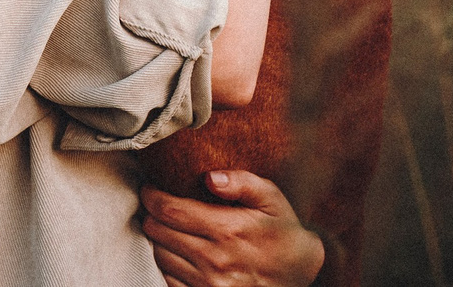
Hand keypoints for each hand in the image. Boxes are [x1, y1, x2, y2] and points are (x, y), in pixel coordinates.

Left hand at [142, 170, 326, 285]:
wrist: (301, 274)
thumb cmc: (282, 231)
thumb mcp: (271, 198)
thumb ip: (241, 182)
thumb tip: (209, 177)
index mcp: (228, 230)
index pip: (170, 210)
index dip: (152, 196)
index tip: (150, 189)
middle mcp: (215, 260)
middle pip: (158, 232)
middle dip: (152, 215)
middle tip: (156, 205)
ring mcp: (209, 285)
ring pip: (160, 256)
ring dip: (158, 239)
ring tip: (166, 227)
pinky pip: (168, 280)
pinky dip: (167, 264)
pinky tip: (177, 252)